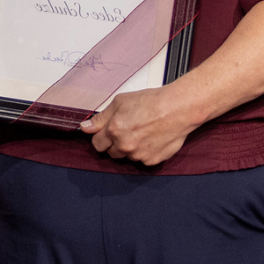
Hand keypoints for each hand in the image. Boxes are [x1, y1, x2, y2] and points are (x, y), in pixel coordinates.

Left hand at [81, 85, 201, 165]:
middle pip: (111, 153)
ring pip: (127, 157)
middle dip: (115, 144)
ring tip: (142, 133)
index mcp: (114, 130)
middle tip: (127, 130)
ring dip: (130, 149)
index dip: (101, 138)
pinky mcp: (152, 161)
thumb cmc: (152, 102)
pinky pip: (142, 160)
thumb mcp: (120, 102)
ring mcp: (139, 155)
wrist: (178, 109)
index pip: (97, 144)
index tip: (106, 134)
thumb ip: (101, 118)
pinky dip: (145, 152)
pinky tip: (151, 139)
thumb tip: (85, 128)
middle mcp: (125, 146)